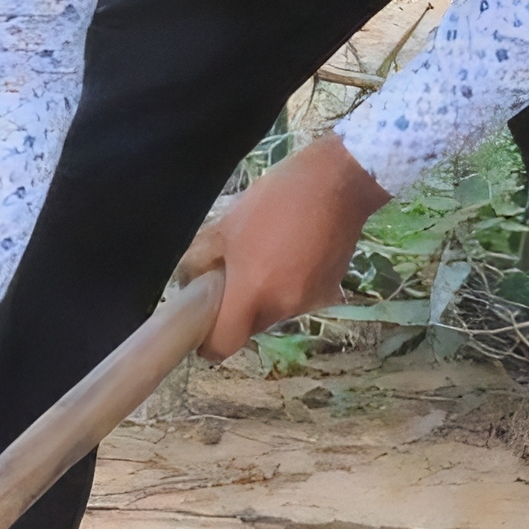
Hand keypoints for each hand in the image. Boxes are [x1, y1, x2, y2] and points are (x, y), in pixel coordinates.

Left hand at [175, 132, 390, 359]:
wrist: (338, 183)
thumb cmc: (277, 200)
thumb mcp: (227, 224)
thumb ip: (203, 259)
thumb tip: (190, 280)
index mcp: (252, 292)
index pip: (223, 345)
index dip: (208, 342)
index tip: (204, 326)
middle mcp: (282, 306)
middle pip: (248, 329)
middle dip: (237, 311)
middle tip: (233, 277)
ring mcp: (309, 302)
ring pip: (273, 314)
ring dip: (264, 297)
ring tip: (266, 258)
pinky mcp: (329, 292)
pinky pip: (297, 300)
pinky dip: (289, 287)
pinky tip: (292, 254)